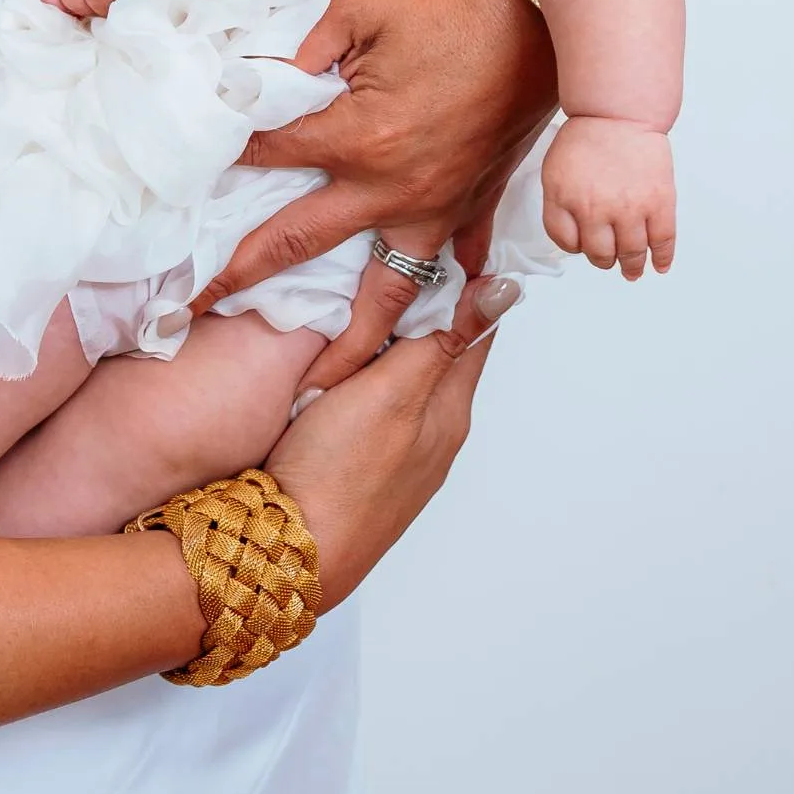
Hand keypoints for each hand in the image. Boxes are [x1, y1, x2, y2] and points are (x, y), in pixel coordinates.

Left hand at [190, 0, 555, 389]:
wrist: (544, 13)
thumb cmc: (454, 3)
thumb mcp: (362, 6)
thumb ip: (306, 46)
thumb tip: (260, 77)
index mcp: (358, 139)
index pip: (266, 154)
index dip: (223, 152)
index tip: (185, 167)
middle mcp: (392, 189)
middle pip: (295, 245)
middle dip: (238, 280)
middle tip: (193, 311)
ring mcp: (437, 206)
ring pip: (387, 293)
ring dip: (351, 343)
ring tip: (321, 386)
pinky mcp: (474, 203)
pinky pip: (456, 264)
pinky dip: (444, 297)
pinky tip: (422, 329)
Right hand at [268, 273, 517, 609]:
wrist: (290, 551)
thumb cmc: (338, 472)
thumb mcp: (394, 392)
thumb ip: (441, 339)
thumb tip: (503, 290)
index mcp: (448, 409)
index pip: (471, 329)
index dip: (460, 283)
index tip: (439, 242)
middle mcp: (431, 435)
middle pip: (435, 354)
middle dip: (418, 311)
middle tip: (386, 267)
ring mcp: (396, 456)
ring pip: (400, 383)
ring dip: (384, 347)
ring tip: (353, 312)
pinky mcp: (359, 469)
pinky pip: (370, 409)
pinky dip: (359, 381)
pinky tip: (333, 374)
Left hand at [541, 114, 674, 276]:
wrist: (620, 113)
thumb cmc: (587, 137)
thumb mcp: (554, 171)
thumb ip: (560, 203)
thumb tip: (573, 234)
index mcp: (564, 200)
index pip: (565, 241)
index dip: (574, 247)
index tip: (582, 246)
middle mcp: (595, 209)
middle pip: (599, 253)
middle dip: (604, 260)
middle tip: (609, 260)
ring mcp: (629, 207)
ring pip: (631, 253)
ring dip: (632, 266)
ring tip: (633, 270)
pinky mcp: (659, 202)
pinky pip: (663, 240)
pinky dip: (663, 257)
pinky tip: (660, 265)